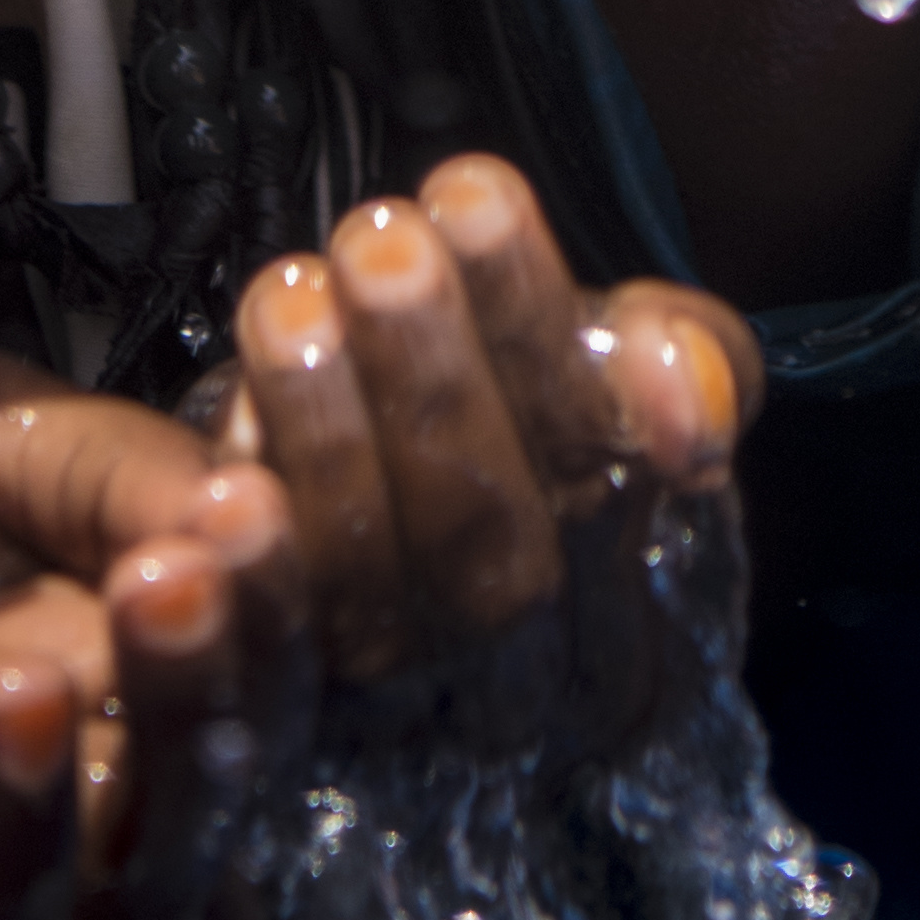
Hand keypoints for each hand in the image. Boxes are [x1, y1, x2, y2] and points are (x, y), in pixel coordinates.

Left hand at [0, 334, 304, 919]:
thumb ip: (116, 470)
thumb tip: (236, 498)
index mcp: (117, 680)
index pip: (260, 694)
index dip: (276, 613)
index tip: (240, 506)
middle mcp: (35, 798)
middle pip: (172, 844)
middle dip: (190, 716)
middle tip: (163, 583)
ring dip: (31, 822)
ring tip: (16, 691)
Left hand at [224, 155, 756, 732]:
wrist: (392, 518)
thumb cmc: (523, 411)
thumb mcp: (625, 367)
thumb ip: (691, 360)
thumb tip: (684, 401)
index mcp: (624, 573)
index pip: (593, 462)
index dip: (531, 328)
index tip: (473, 194)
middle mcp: (514, 664)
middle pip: (480, 549)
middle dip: (427, 376)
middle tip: (379, 241)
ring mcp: (391, 703)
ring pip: (361, 597)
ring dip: (324, 436)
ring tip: (289, 299)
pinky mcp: (280, 725)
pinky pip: (259, 669)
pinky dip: (246, 571)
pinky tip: (227, 466)